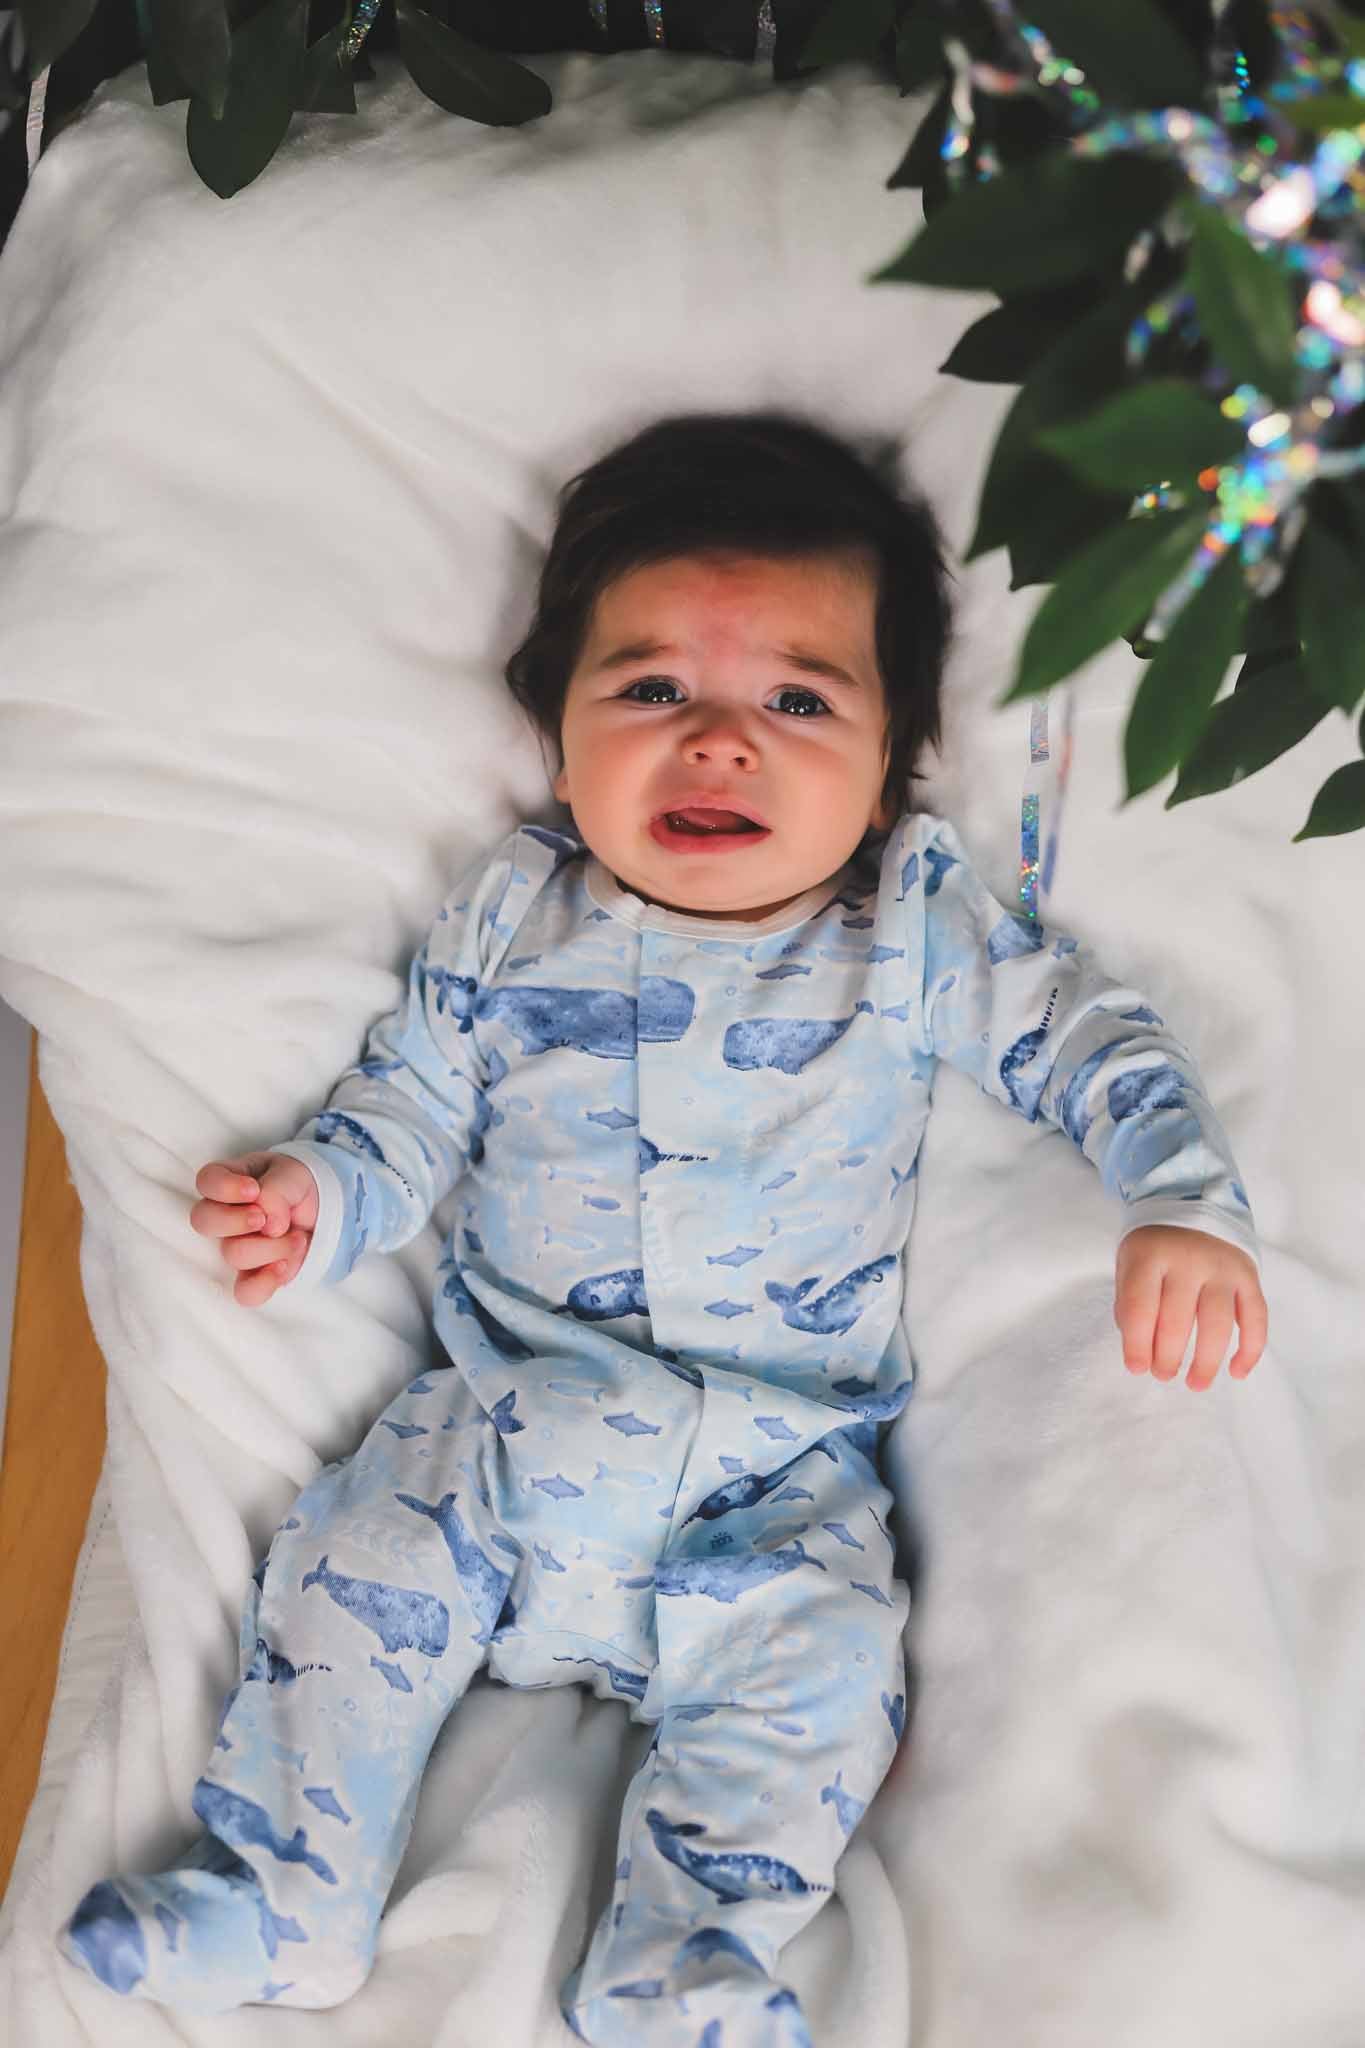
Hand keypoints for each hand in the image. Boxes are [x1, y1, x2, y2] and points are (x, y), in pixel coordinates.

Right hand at [190, 1152, 318, 1308]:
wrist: (321, 1212)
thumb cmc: (296, 1187)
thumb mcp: (293, 1175)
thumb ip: (277, 1190)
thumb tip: (269, 1223)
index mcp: (230, 1181)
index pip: (206, 1181)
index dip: (224, 1188)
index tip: (253, 1190)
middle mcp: (224, 1215)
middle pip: (203, 1220)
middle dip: (236, 1220)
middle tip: (263, 1218)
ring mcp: (235, 1246)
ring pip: (232, 1254)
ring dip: (272, 1246)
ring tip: (296, 1237)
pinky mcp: (252, 1274)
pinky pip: (244, 1292)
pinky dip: (265, 1282)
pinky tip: (284, 1266)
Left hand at [1114, 1225, 1266, 1389]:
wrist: (1193, 1203)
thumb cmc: (1155, 1247)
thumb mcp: (1129, 1263)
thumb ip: (1130, 1303)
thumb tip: (1140, 1351)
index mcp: (1150, 1255)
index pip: (1141, 1307)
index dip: (1137, 1344)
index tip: (1136, 1368)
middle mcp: (1189, 1260)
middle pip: (1178, 1320)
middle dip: (1168, 1357)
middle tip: (1163, 1375)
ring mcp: (1222, 1268)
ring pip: (1218, 1324)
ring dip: (1207, 1361)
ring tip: (1196, 1384)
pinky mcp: (1248, 1276)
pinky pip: (1256, 1318)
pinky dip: (1250, 1350)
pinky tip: (1237, 1372)